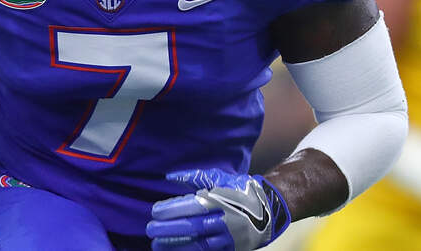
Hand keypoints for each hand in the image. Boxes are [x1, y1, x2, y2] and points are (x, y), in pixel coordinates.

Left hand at [147, 168, 290, 250]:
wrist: (270, 208)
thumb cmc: (240, 190)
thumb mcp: (220, 178)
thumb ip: (194, 177)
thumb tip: (170, 176)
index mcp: (221, 199)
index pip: (192, 205)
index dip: (171, 209)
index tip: (155, 211)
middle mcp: (225, 219)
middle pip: (193, 226)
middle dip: (169, 229)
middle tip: (150, 230)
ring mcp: (230, 237)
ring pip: (200, 244)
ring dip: (176, 246)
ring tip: (157, 245)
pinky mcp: (233, 249)